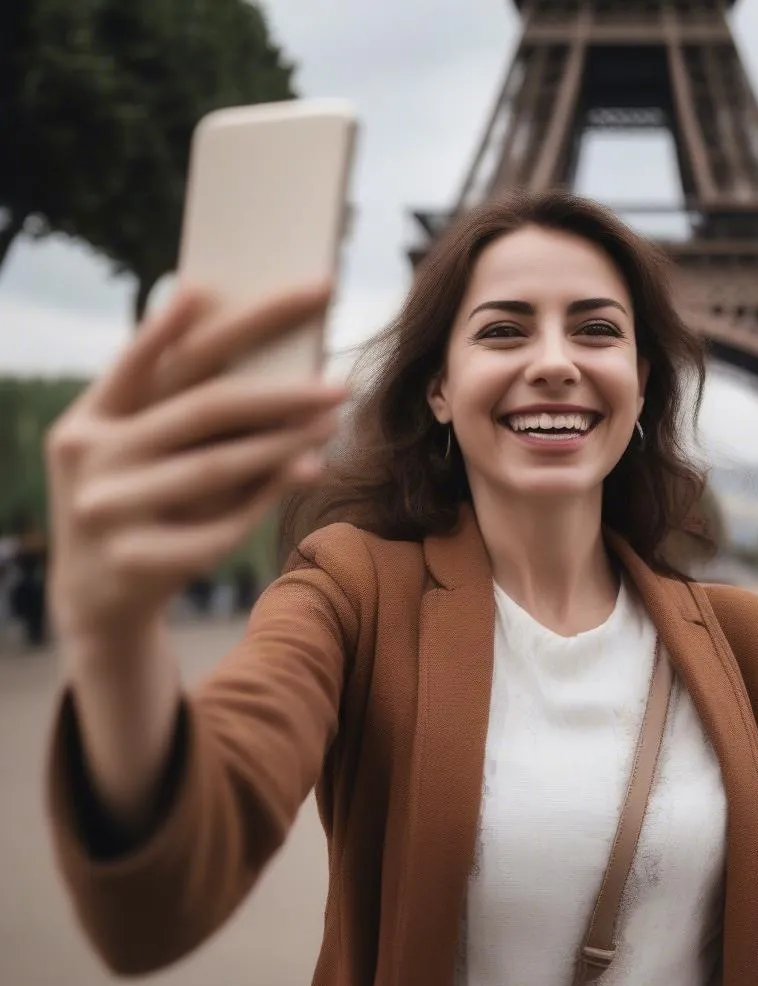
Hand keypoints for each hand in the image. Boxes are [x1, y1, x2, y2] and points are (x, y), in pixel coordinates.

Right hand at [45, 282, 346, 643]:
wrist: (97, 600)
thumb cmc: (138, 504)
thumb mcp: (138, 453)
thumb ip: (174, 407)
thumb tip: (261, 351)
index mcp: (87, 419)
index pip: (144, 360)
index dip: (179, 324)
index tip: (212, 284)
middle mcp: (89, 458)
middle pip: (202, 408)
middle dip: (282, 392)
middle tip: (340, 383)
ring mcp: (108, 511)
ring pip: (219, 466)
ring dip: (287, 442)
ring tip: (335, 418)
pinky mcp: (136, 562)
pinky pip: (222, 525)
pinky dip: (269, 494)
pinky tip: (310, 469)